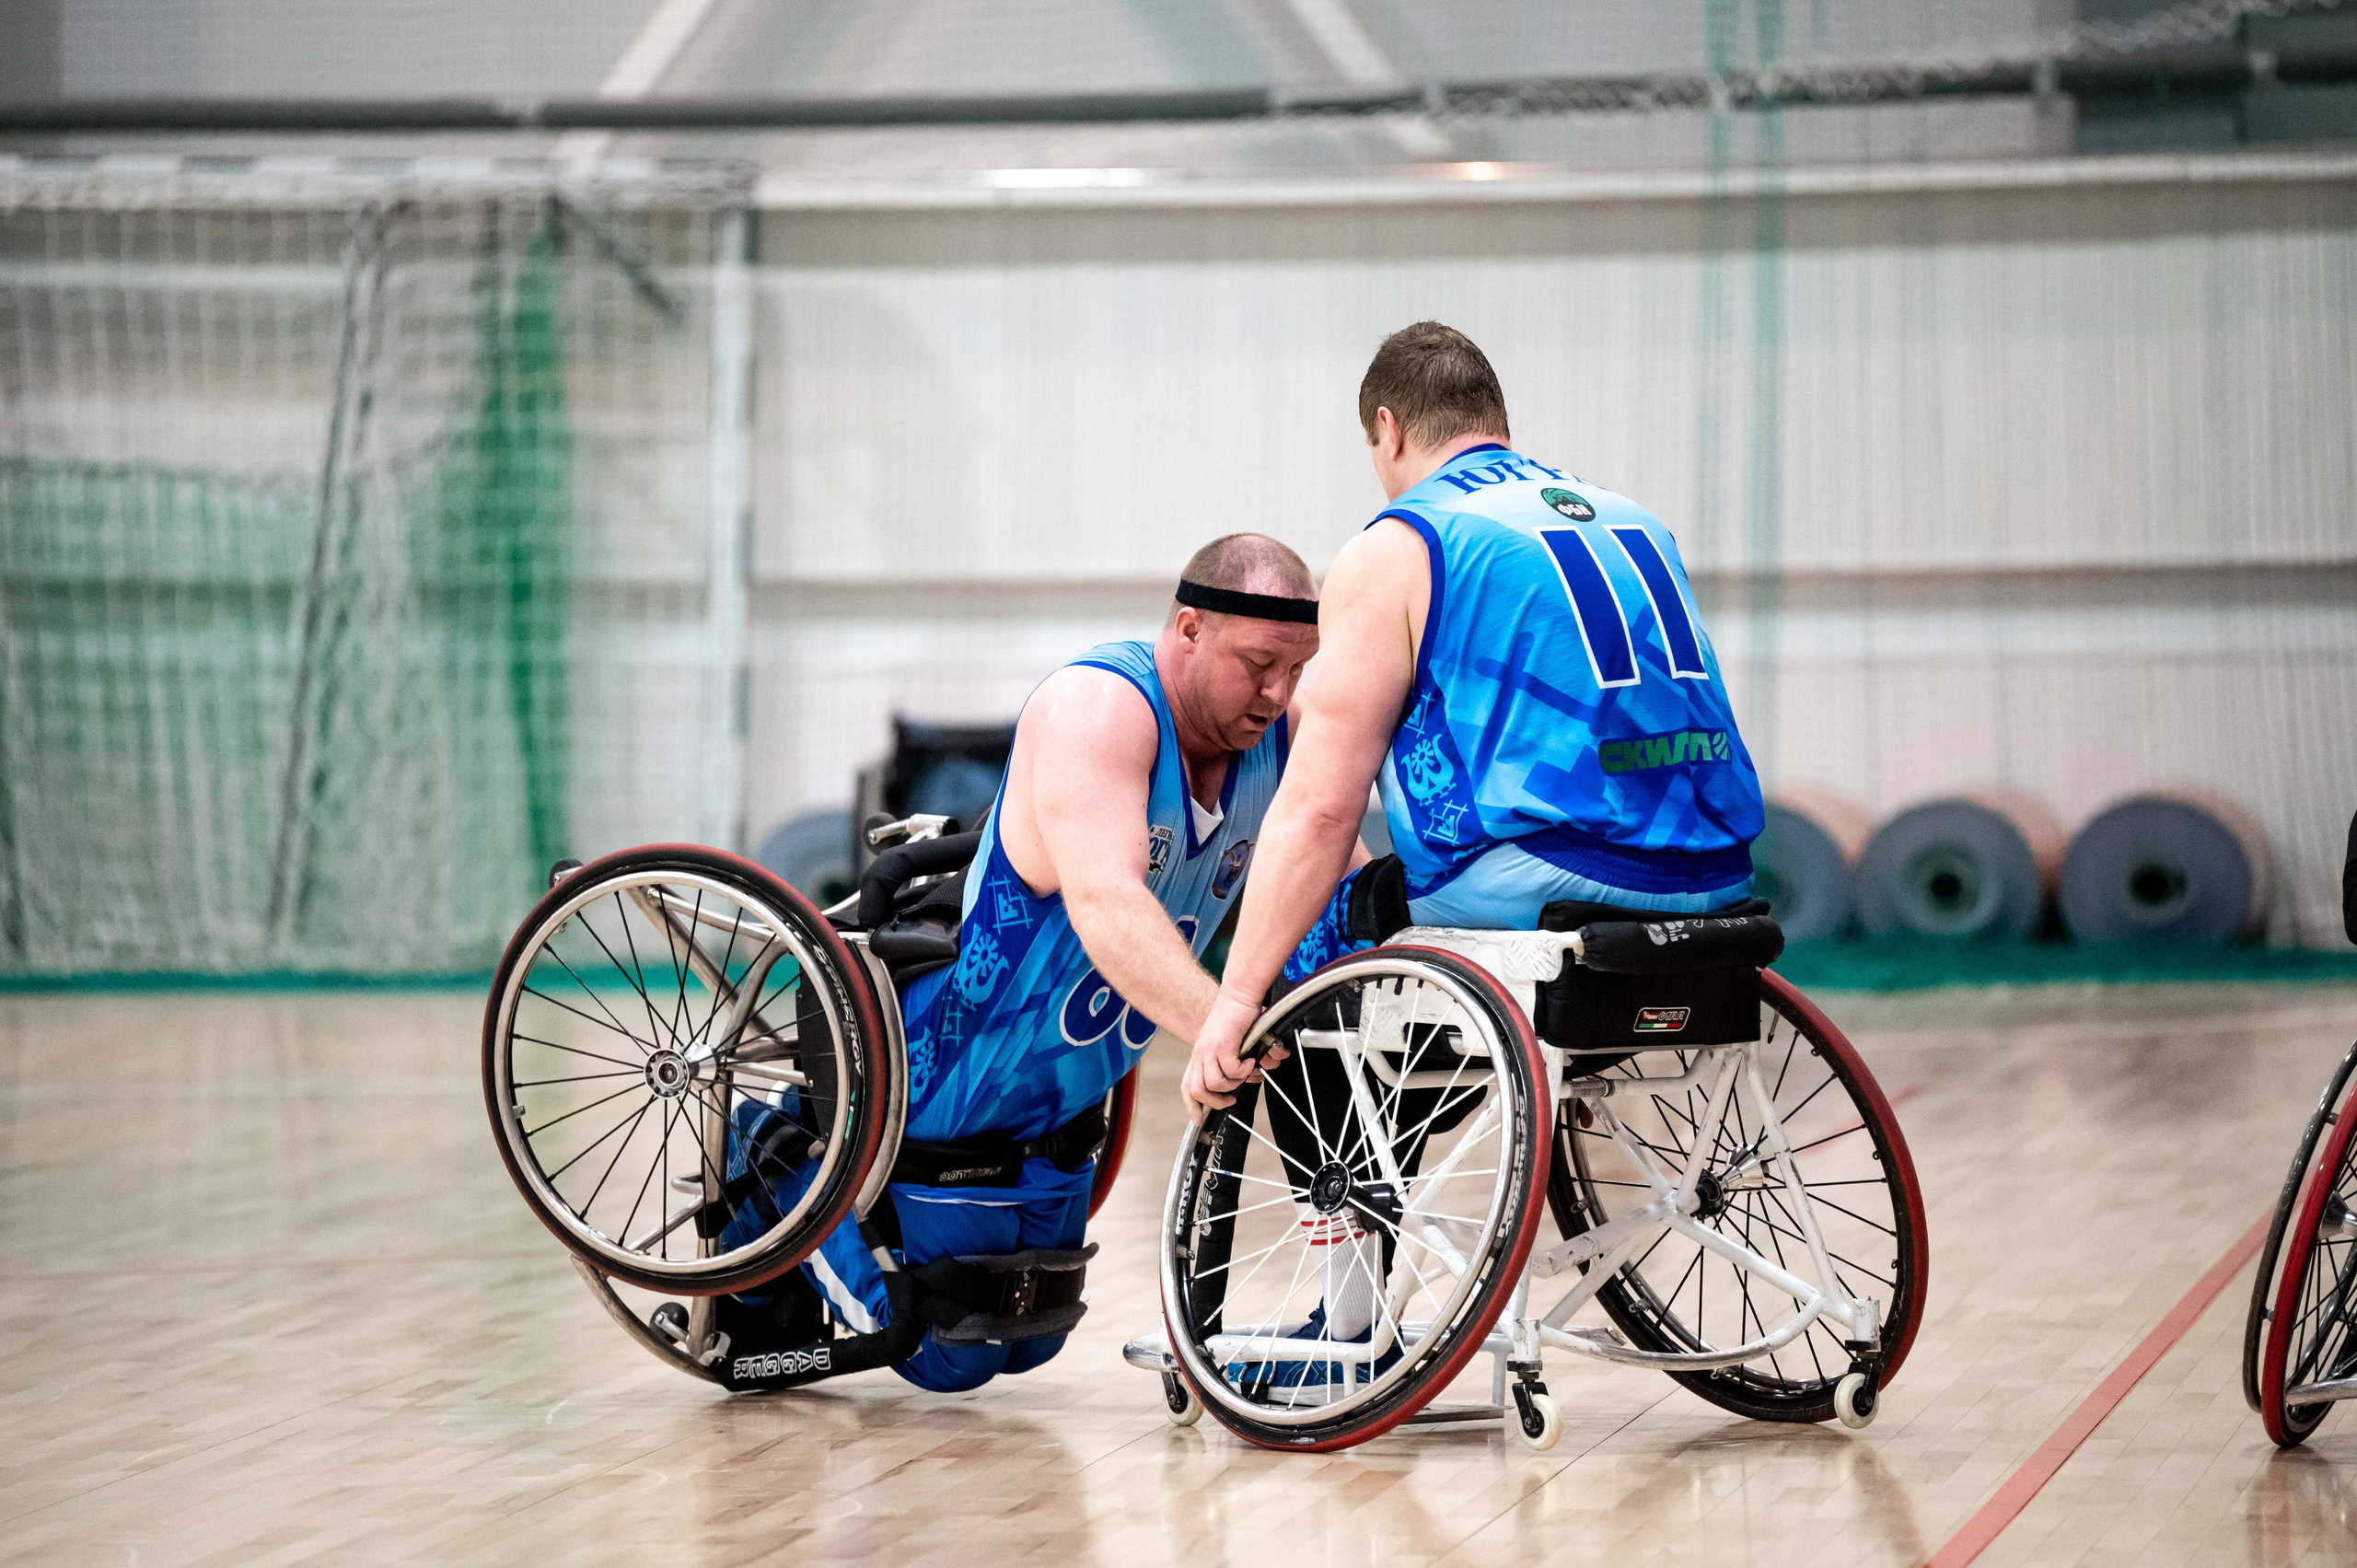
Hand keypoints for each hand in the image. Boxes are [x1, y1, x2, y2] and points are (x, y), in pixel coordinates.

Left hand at [1183, 988, 1285, 1120]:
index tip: (1198, 1120)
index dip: (1191, 1106)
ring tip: (1245, 1074)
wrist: (1238, 995)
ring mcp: (1209, 1050)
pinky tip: (1251, 1060)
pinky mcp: (1222, 1045)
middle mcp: (1200, 1054)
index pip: (1187, 1087)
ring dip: (1233, 1084)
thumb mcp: (1231, 1045)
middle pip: (1197, 1091)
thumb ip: (1238, 1063)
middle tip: (1232, 1098)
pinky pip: (1231, 1070)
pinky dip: (1244, 1070)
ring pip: (1213, 1084)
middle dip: (1215, 1102)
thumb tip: (1255, 1076)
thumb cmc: (1236, 1017)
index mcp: (1199, 1056)